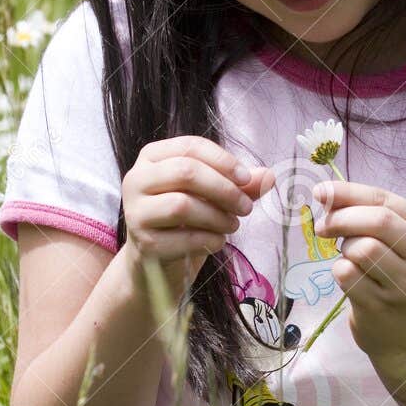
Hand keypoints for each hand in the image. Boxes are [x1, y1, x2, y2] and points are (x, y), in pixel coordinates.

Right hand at [123, 135, 274, 296]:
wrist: (155, 258)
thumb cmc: (184, 218)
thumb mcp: (210, 195)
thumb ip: (237, 183)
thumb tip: (269, 176)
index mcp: (152, 157)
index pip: (190, 147)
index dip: (223, 161)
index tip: (247, 178)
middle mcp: (136, 180)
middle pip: (185, 172)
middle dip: (224, 189)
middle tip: (246, 207)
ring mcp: (135, 212)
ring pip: (182, 205)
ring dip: (218, 217)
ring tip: (233, 225)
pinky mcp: (143, 244)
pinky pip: (184, 238)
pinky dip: (209, 240)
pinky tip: (218, 241)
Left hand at [312, 178, 405, 363]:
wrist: (405, 329)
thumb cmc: (394, 270)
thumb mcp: (393, 236)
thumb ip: (365, 210)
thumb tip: (325, 193)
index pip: (385, 200)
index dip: (348, 193)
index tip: (320, 192)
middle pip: (378, 222)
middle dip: (342, 218)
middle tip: (322, 226)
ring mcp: (405, 284)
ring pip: (362, 249)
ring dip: (344, 249)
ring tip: (350, 257)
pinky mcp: (382, 306)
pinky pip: (347, 275)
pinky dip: (340, 271)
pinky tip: (351, 278)